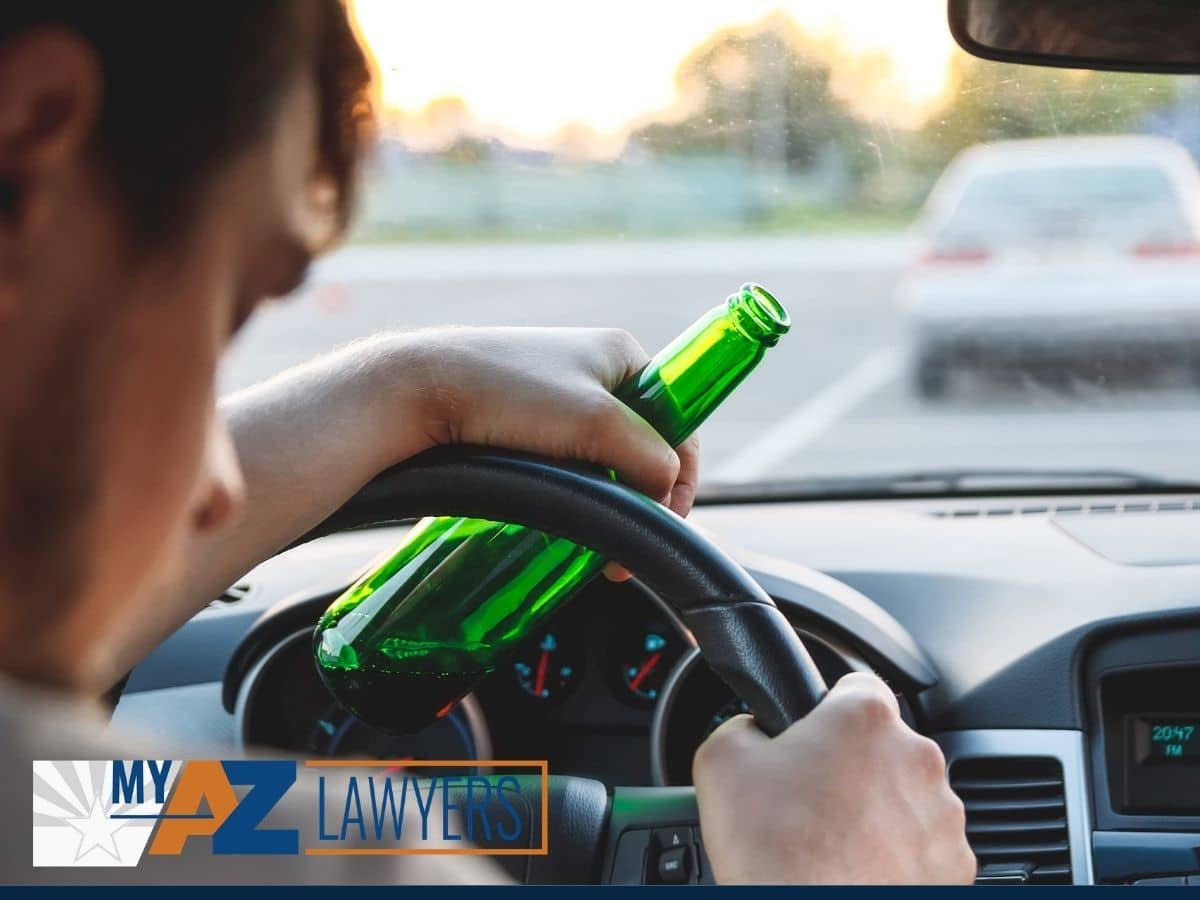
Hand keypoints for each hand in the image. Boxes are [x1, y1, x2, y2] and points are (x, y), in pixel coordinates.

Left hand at [397, 327, 700, 576]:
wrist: (415, 391)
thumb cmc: (505, 394)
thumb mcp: (596, 423)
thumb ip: (649, 457)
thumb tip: (666, 490)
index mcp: (622, 354)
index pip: (679, 420)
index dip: (680, 476)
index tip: (664, 520)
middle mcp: (593, 370)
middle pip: (641, 446)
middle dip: (638, 497)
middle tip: (620, 546)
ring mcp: (556, 395)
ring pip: (602, 462)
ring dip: (604, 501)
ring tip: (589, 542)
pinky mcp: (522, 421)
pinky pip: (566, 464)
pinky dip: (571, 494)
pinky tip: (560, 518)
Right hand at [692, 672, 975, 884]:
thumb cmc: (775, 851)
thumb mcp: (721, 761)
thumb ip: (741, 725)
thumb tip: (752, 729)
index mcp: (865, 718)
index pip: (857, 685)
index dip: (829, 710)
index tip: (814, 735)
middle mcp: (915, 757)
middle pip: (883, 744)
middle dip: (853, 765)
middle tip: (812, 798)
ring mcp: (942, 814)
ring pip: (907, 794)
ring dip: (879, 809)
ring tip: (835, 839)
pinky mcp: (954, 862)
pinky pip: (926, 844)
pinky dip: (900, 853)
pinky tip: (861, 866)